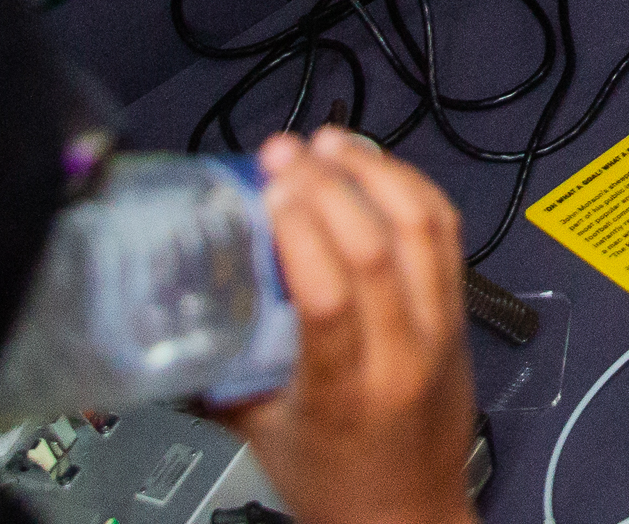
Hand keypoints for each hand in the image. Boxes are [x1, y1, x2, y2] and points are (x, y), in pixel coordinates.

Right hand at [215, 129, 478, 523]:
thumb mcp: (260, 436)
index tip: (268, 187)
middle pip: (378, 245)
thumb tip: (166, 321)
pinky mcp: (461, 316)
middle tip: (286, 152)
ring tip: (331, 142)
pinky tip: (379, 167)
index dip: (301, 228)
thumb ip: (216, 375)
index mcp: (344, 392)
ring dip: (375, 172)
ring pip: (423, 227)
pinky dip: (412, 190)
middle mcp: (402, 354)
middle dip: (328, 182)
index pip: (330, 294)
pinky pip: (447, 235)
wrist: (412, 520)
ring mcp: (441, 330)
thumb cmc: (340, 489)